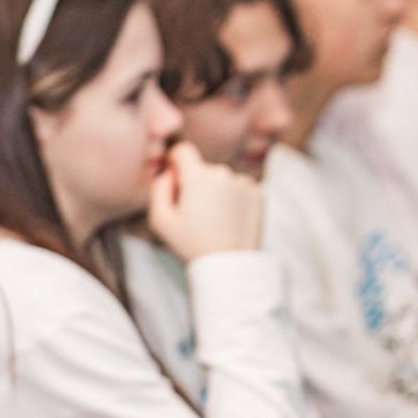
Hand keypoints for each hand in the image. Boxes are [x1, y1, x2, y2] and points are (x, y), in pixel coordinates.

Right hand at [147, 142, 262, 262]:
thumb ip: (158, 189)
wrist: (229, 266)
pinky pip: (240, 189)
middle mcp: (223, 173)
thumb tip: (169, 172)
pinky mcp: (259, 193)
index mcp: (197, 177)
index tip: (174, 176)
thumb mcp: (160, 221)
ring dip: (216, 192)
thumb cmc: (190, 245)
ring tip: (213, 221)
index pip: (183, 150)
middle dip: (195, 184)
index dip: (175, 161)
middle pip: (202, 169)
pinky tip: (229, 221)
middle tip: (193, 214)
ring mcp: (244, 182)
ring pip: (222, 180)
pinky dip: (234, 200)